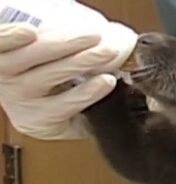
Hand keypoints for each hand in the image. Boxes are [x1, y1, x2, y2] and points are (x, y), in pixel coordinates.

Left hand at [0, 23, 118, 139]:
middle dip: (83, 62)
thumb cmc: (50, 107)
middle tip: (108, 51)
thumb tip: (125, 99)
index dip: (87, 93)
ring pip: (32, 56)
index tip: (109, 80)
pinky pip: (0, 44)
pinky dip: (13, 37)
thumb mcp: (72, 120)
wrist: (20, 97)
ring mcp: (6, 73)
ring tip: (92, 36)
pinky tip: (31, 32)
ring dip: (64, 44)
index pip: (64, 107)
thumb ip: (93, 114)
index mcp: (40, 118)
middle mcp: (19, 97)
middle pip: (51, 76)